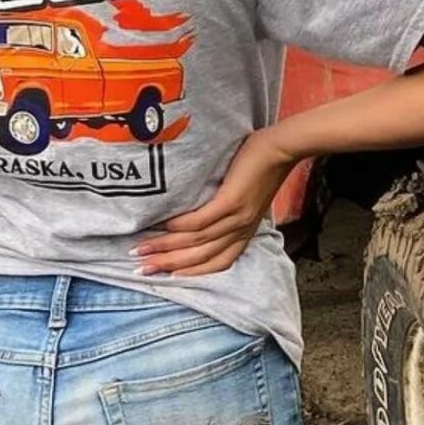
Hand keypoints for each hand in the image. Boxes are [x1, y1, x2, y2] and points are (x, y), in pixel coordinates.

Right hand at [133, 130, 295, 276]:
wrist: (282, 148)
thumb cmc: (262, 167)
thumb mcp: (247, 198)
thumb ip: (227, 210)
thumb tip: (198, 211)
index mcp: (243, 233)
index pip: (215, 263)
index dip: (188, 272)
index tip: (163, 276)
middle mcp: (239, 231)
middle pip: (200, 258)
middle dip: (167, 265)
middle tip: (140, 269)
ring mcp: (236, 218)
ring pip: (196, 242)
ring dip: (166, 247)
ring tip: (141, 248)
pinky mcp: (231, 202)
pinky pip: (201, 220)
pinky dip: (179, 225)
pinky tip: (162, 225)